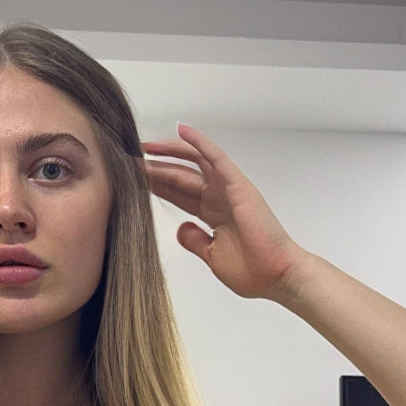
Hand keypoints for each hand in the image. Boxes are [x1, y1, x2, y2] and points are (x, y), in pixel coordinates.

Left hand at [141, 123, 306, 299]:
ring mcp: (227, 189)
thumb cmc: (252, 271)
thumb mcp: (212, 257)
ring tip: (145, 146)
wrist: (276, 276)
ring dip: (169, 152)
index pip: (178, 194)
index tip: (132, 180)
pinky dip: (200, 142)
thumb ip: (195, 241)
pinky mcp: (237, 184)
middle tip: (129, 161)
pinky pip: (215, 157)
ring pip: (194, 162)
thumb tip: (181, 228)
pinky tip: (181, 129)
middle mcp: (218, 198)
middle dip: (155, 168)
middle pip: (180, 176)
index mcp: (212, 215)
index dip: (156, 185)